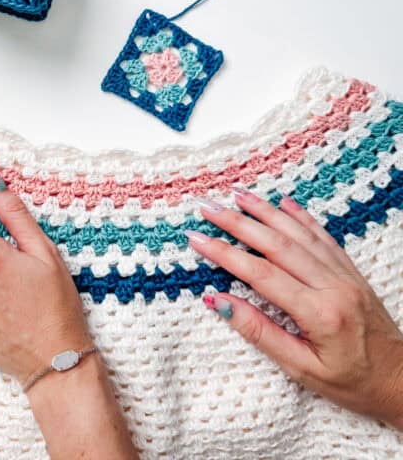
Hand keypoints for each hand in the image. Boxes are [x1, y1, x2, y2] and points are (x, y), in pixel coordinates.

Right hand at [186, 188, 402, 428]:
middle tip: (208, 209)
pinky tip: (284, 203)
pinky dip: (302, 218)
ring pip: (300, 234)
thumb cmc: (352, 383)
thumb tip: (220, 302)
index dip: (225, 254)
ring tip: (238, 195)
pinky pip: (324, 238)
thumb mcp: (301, 369)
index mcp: (319, 313)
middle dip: (239, 223)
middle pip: (278, 245)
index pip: (261, 274)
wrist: (402, 383)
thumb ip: (260, 332)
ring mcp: (346, 276)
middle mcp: (334, 286)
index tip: (197, 240)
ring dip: (266, 212)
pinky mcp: (353, 273)